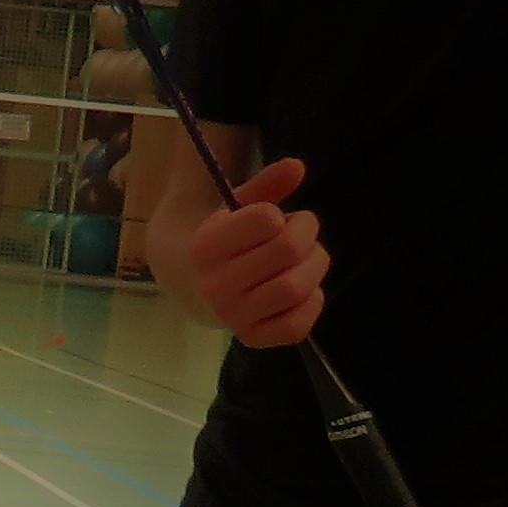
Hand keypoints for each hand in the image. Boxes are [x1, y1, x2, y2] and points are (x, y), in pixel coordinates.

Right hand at [184, 156, 324, 345]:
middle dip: (307, 235)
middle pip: (288, 250)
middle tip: (303, 234)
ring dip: (315, 266)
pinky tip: (303, 290)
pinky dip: (312, 303)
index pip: (267, 220)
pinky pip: (297, 326)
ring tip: (307, 259)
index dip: (285, 216)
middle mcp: (214, 285)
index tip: (281, 219)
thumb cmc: (227, 239)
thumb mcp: (237, 207)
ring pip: (296, 287)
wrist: (191, 283)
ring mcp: (232, 316)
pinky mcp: (251, 339)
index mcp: (206, 246)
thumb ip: (266, 185)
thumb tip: (297, 167)